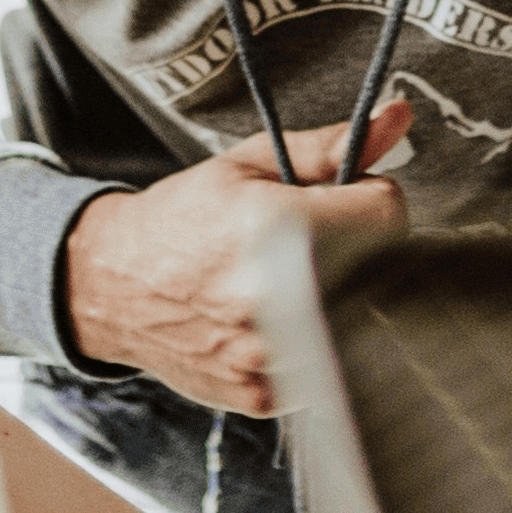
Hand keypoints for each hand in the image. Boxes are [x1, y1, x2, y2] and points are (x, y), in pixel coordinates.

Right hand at [63, 104, 419, 414]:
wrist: (113, 285)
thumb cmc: (181, 220)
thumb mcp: (248, 165)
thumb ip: (329, 147)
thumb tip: (398, 118)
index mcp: (275, 229)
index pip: (388, 213)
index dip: (368, 199)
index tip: (342, 202)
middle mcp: (275, 298)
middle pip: (379, 268)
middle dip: (355, 249)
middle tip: (309, 243)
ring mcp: (270, 354)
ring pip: (357, 319)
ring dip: (336, 297)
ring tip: (287, 281)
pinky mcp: (264, 394)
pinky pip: (325, 364)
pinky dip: (310, 341)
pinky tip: (272, 321)